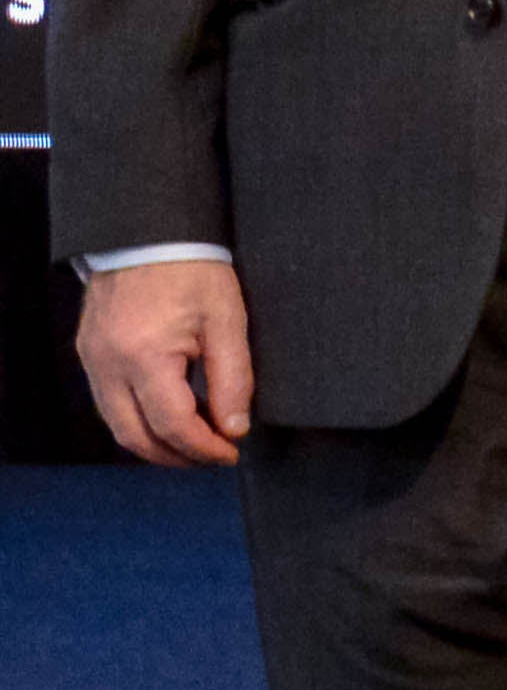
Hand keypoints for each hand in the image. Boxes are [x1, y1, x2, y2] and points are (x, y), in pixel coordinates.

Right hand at [74, 260, 248, 471]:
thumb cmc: (191, 270)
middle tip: (214, 456)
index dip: (204, 448)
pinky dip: (139, 419)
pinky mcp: (90, 353)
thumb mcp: (227, 320)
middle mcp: (108, 364)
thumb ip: (233, 379)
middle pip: (136, 436)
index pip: (172, 426)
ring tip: (196, 440)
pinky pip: (109, 403)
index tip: (231, 453)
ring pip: (117, 425)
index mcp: (144, 357)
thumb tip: (234, 428)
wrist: (149, 233)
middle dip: (177, 456)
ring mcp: (93, 360)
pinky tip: (171, 413)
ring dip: (156, 442)